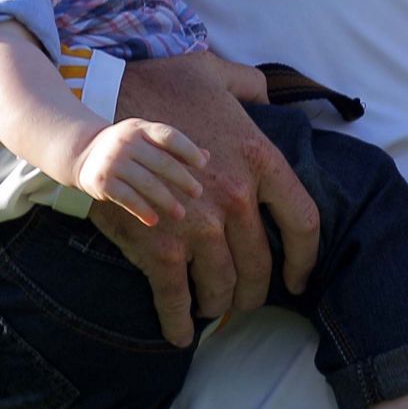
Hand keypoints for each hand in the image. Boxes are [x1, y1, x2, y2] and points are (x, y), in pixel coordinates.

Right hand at [73, 117, 207, 227]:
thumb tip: (206, 157)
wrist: (83, 151)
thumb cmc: (125, 146)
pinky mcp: (103, 182)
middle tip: (197, 192)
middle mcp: (126, 142)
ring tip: (180, 213)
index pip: (168, 136)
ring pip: (146, 183)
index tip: (202, 165)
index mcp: (140, 128)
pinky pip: (127, 198)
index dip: (188, 149)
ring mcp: (113, 162)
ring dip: (166, 200)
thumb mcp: (146, 138)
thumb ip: (173, 147)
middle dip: (182, 179)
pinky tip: (154, 220)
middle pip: (161, 162)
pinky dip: (142, 210)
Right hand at [88, 54, 319, 346]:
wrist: (103, 100)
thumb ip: (248, 86)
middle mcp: (236, 196)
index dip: (304, 259)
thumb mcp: (215, 74)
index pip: (303, 221)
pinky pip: (175, 297)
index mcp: (258, 158)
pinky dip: (177, 321)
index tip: (297, 278)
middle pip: (260, 265)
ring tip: (212, 309)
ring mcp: (199, 225)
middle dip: (253, 291)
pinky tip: (180, 334)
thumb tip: (264, 95)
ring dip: (218, 305)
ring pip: (222, 286)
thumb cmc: (158, 83)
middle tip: (244, 298)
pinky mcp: (160, 245)